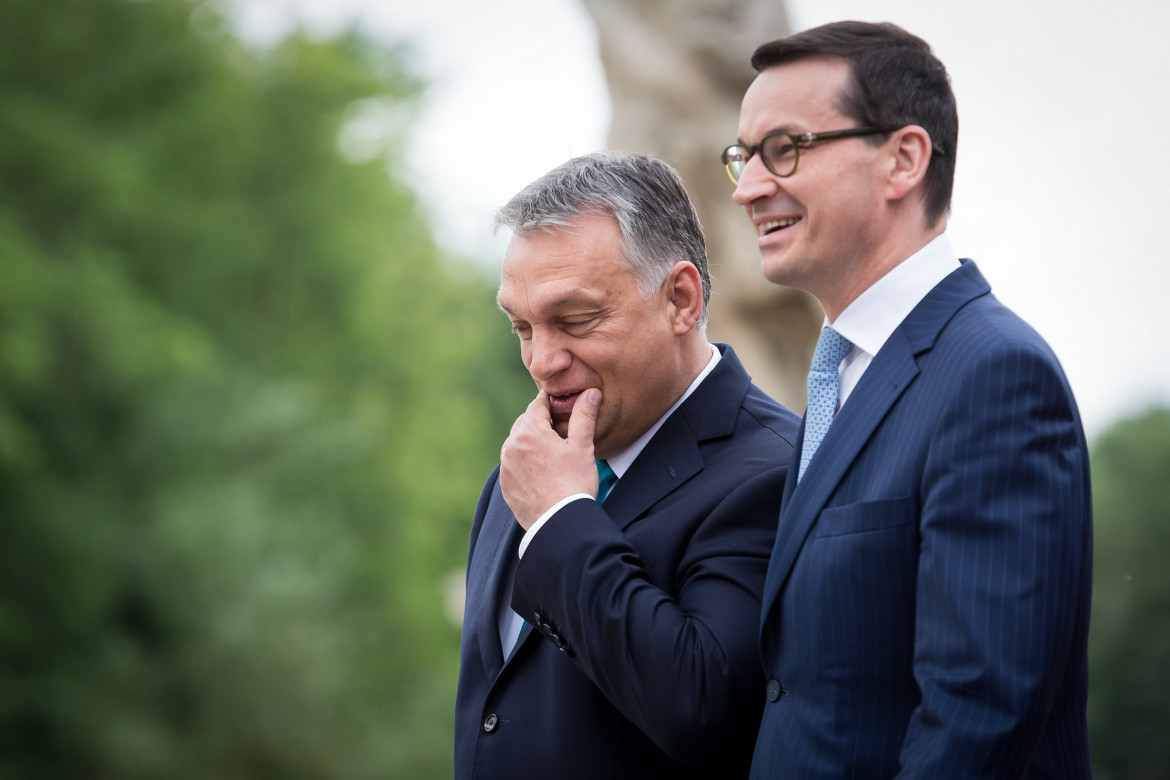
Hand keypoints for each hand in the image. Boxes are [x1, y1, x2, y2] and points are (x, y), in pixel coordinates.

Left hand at [499, 388, 600, 528]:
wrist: (560, 522)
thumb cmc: (574, 483)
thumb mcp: (583, 447)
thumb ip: (584, 416)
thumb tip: (591, 393)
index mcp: (529, 433)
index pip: (537, 405)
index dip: (550, 401)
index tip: (560, 400)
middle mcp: (511, 447)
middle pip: (525, 422)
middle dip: (540, 421)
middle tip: (559, 426)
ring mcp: (506, 467)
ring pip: (516, 443)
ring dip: (530, 440)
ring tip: (550, 448)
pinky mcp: (505, 485)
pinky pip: (512, 464)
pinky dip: (523, 461)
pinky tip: (540, 469)